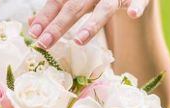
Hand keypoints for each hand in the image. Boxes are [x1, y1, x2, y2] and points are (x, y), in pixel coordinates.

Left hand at [29, 0, 150, 47]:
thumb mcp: (77, 0)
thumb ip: (57, 10)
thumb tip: (32, 24)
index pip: (57, 2)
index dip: (44, 17)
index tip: (33, 33)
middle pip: (74, 8)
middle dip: (59, 25)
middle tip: (44, 42)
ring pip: (103, 9)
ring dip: (91, 24)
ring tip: (78, 41)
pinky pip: (137, 1)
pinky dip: (135, 7)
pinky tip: (132, 15)